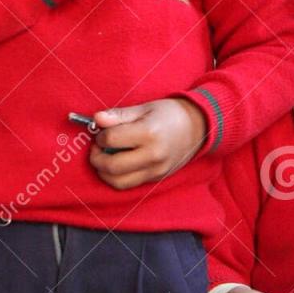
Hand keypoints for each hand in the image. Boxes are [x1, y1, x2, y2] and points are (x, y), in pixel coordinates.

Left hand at [89, 98, 207, 189]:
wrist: (197, 128)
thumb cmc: (169, 114)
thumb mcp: (144, 108)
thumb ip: (119, 115)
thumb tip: (96, 119)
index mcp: (149, 133)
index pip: (111, 140)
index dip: (100, 135)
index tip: (102, 130)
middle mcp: (153, 155)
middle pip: (112, 166)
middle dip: (96, 158)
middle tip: (97, 148)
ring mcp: (156, 170)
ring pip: (118, 182)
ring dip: (104, 172)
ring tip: (105, 158)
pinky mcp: (157, 178)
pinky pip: (129, 184)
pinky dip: (117, 177)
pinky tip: (118, 164)